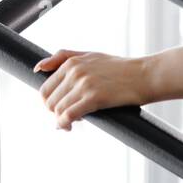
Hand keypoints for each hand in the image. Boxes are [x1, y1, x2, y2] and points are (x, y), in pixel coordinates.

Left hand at [34, 49, 153, 130]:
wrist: (145, 75)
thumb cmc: (119, 68)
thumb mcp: (90, 55)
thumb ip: (63, 57)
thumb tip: (37, 68)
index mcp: (71, 62)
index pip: (45, 88)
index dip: (50, 102)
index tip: (61, 107)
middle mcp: (75, 71)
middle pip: (49, 101)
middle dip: (55, 112)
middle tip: (68, 117)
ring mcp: (84, 84)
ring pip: (57, 110)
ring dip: (60, 121)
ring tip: (71, 123)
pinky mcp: (94, 98)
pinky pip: (68, 115)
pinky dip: (64, 124)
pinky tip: (69, 127)